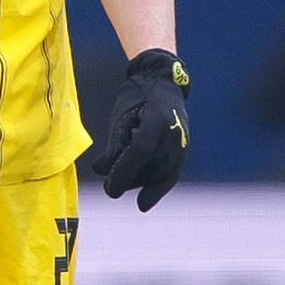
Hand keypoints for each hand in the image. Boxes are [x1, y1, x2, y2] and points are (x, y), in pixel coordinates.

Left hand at [95, 47, 189, 210]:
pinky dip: (157, 188)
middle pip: (152, 167)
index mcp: (157, 120)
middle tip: (110, 189)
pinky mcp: (184, 150)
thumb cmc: (138, 97)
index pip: (139, 152)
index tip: (110, 189)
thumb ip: (115, 144)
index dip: (124, 172)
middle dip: (130, 180)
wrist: (164, 83)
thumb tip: (100, 170)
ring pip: (162, 174)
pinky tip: (144, 201)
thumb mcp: (122, 115)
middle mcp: (174, 133)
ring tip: (122, 185)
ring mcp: (182, 142)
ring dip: (141, 184)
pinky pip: (172, 174)